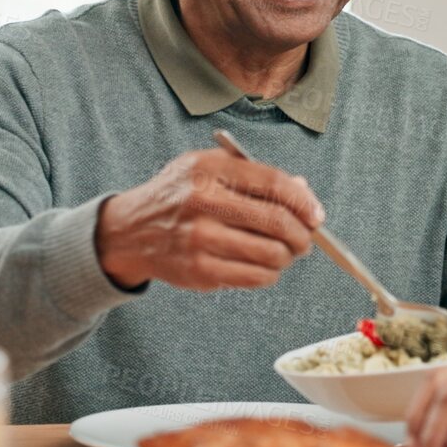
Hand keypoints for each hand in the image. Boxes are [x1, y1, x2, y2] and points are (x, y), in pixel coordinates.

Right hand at [95, 149, 323, 290]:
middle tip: (306, 239)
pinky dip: (269, 274)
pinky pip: (253, 277)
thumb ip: (255, 177)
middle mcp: (202, 202)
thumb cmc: (179, 195)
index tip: (315, 214)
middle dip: (302, 234)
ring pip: (270, 254)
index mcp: (208, 169)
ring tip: (284, 253)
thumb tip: (303, 192)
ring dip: (287, 257)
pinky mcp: (199, 270)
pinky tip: (264, 266)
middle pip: (276, 221)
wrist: (131, 230)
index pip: (272, 183)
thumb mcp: (209, 169)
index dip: (303, 201)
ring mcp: (199, 239)